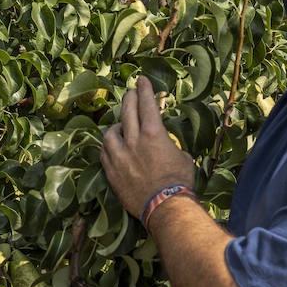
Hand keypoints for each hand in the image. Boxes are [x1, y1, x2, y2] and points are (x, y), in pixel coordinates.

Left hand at [100, 76, 196, 219]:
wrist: (165, 206)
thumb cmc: (180, 181)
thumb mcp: (182, 156)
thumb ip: (169, 145)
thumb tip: (166, 146)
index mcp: (153, 133)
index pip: (146, 103)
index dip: (144, 89)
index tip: (141, 79)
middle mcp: (133, 140)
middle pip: (127, 111)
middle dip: (129, 99)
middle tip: (131, 93)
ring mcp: (119, 156)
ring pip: (110, 132)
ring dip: (117, 126)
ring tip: (121, 126)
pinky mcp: (111, 171)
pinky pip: (105, 153)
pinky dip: (109, 146)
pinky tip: (112, 147)